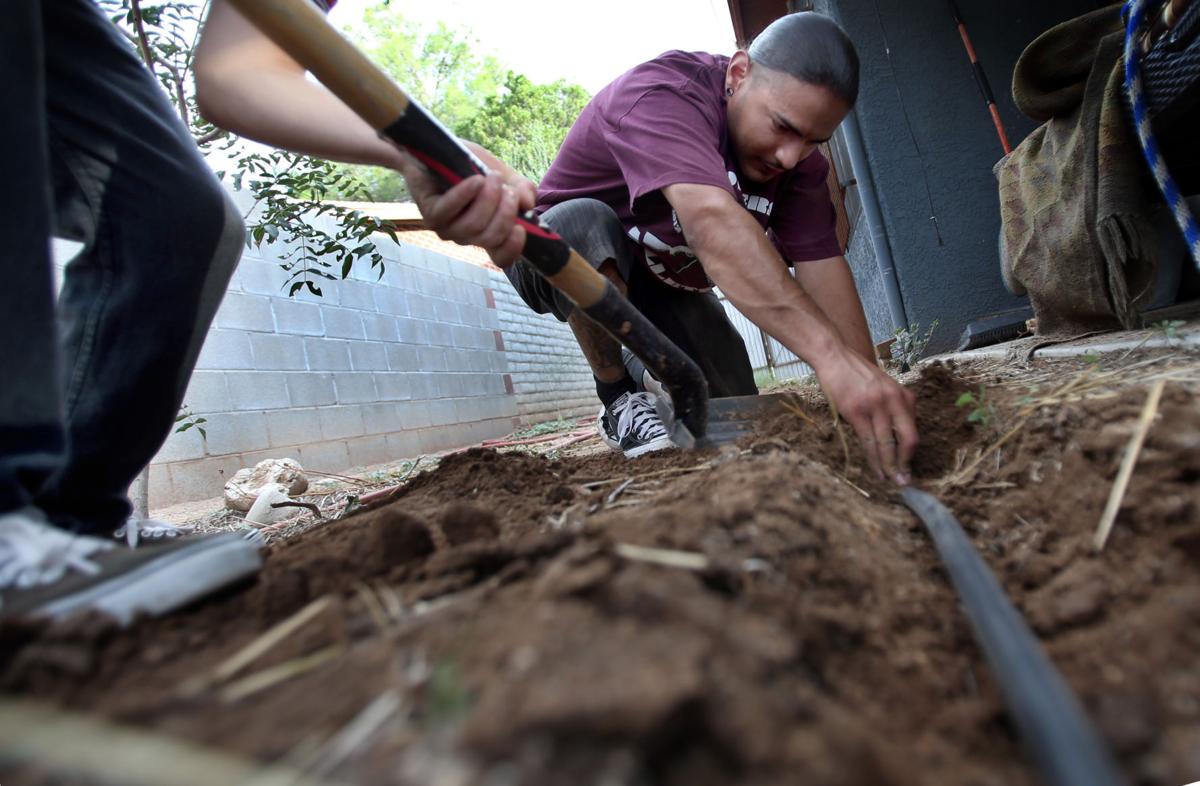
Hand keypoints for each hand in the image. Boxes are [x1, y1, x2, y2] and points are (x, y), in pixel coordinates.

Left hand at [396, 144, 535, 267]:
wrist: (441, 150)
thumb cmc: (474, 168)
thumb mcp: (506, 176)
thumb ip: (522, 190)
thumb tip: (528, 204)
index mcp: (488, 233)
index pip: (501, 258)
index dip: (513, 249)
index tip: (522, 228)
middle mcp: (468, 236)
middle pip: (491, 238)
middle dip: (506, 213)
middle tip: (509, 189)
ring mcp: (448, 228)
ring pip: (473, 226)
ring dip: (489, 200)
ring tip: (493, 177)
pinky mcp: (431, 213)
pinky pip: (448, 211)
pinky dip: (465, 195)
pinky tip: (476, 181)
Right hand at [814, 348, 918, 484]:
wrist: (835, 356)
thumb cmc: (856, 373)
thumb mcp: (884, 387)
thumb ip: (894, 407)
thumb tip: (896, 435)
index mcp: (903, 396)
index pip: (913, 431)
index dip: (912, 454)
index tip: (910, 468)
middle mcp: (893, 401)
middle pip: (907, 440)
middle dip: (906, 464)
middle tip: (905, 482)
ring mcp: (875, 406)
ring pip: (887, 444)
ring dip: (890, 467)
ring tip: (892, 481)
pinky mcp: (856, 412)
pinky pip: (868, 442)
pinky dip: (873, 459)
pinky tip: (876, 470)